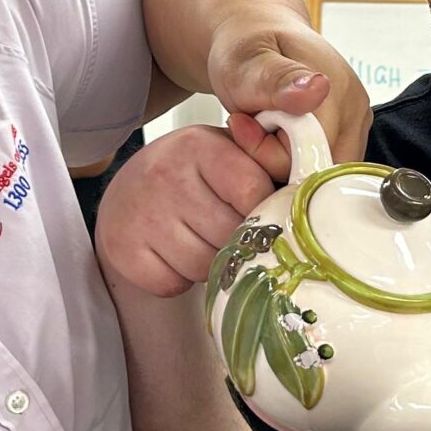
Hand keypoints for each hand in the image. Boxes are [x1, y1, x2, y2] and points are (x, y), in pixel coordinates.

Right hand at [96, 125, 278, 296]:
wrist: (128, 192)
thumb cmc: (193, 175)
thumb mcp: (229, 153)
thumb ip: (268, 162)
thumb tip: (308, 178)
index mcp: (199, 146)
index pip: (253, 192)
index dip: (264, 212)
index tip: (260, 214)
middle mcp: (165, 174)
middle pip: (230, 235)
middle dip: (237, 243)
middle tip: (227, 230)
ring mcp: (141, 213)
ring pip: (202, 266)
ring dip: (210, 265)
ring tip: (201, 240)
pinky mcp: (122, 247)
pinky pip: (172, 284)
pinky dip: (179, 280)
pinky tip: (175, 255)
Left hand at [206, 17, 370, 172]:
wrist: (258, 34)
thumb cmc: (247, 47)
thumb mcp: (247, 60)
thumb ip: (277, 79)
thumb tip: (318, 90)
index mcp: (337, 89)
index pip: (309, 158)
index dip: (268, 153)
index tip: (242, 123)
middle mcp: (356, 108)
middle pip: (319, 170)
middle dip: (276, 159)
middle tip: (250, 124)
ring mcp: (357, 122)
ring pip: (321, 171)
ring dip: (284, 159)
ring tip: (263, 123)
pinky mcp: (351, 132)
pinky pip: (323, 165)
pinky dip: (294, 157)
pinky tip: (277, 131)